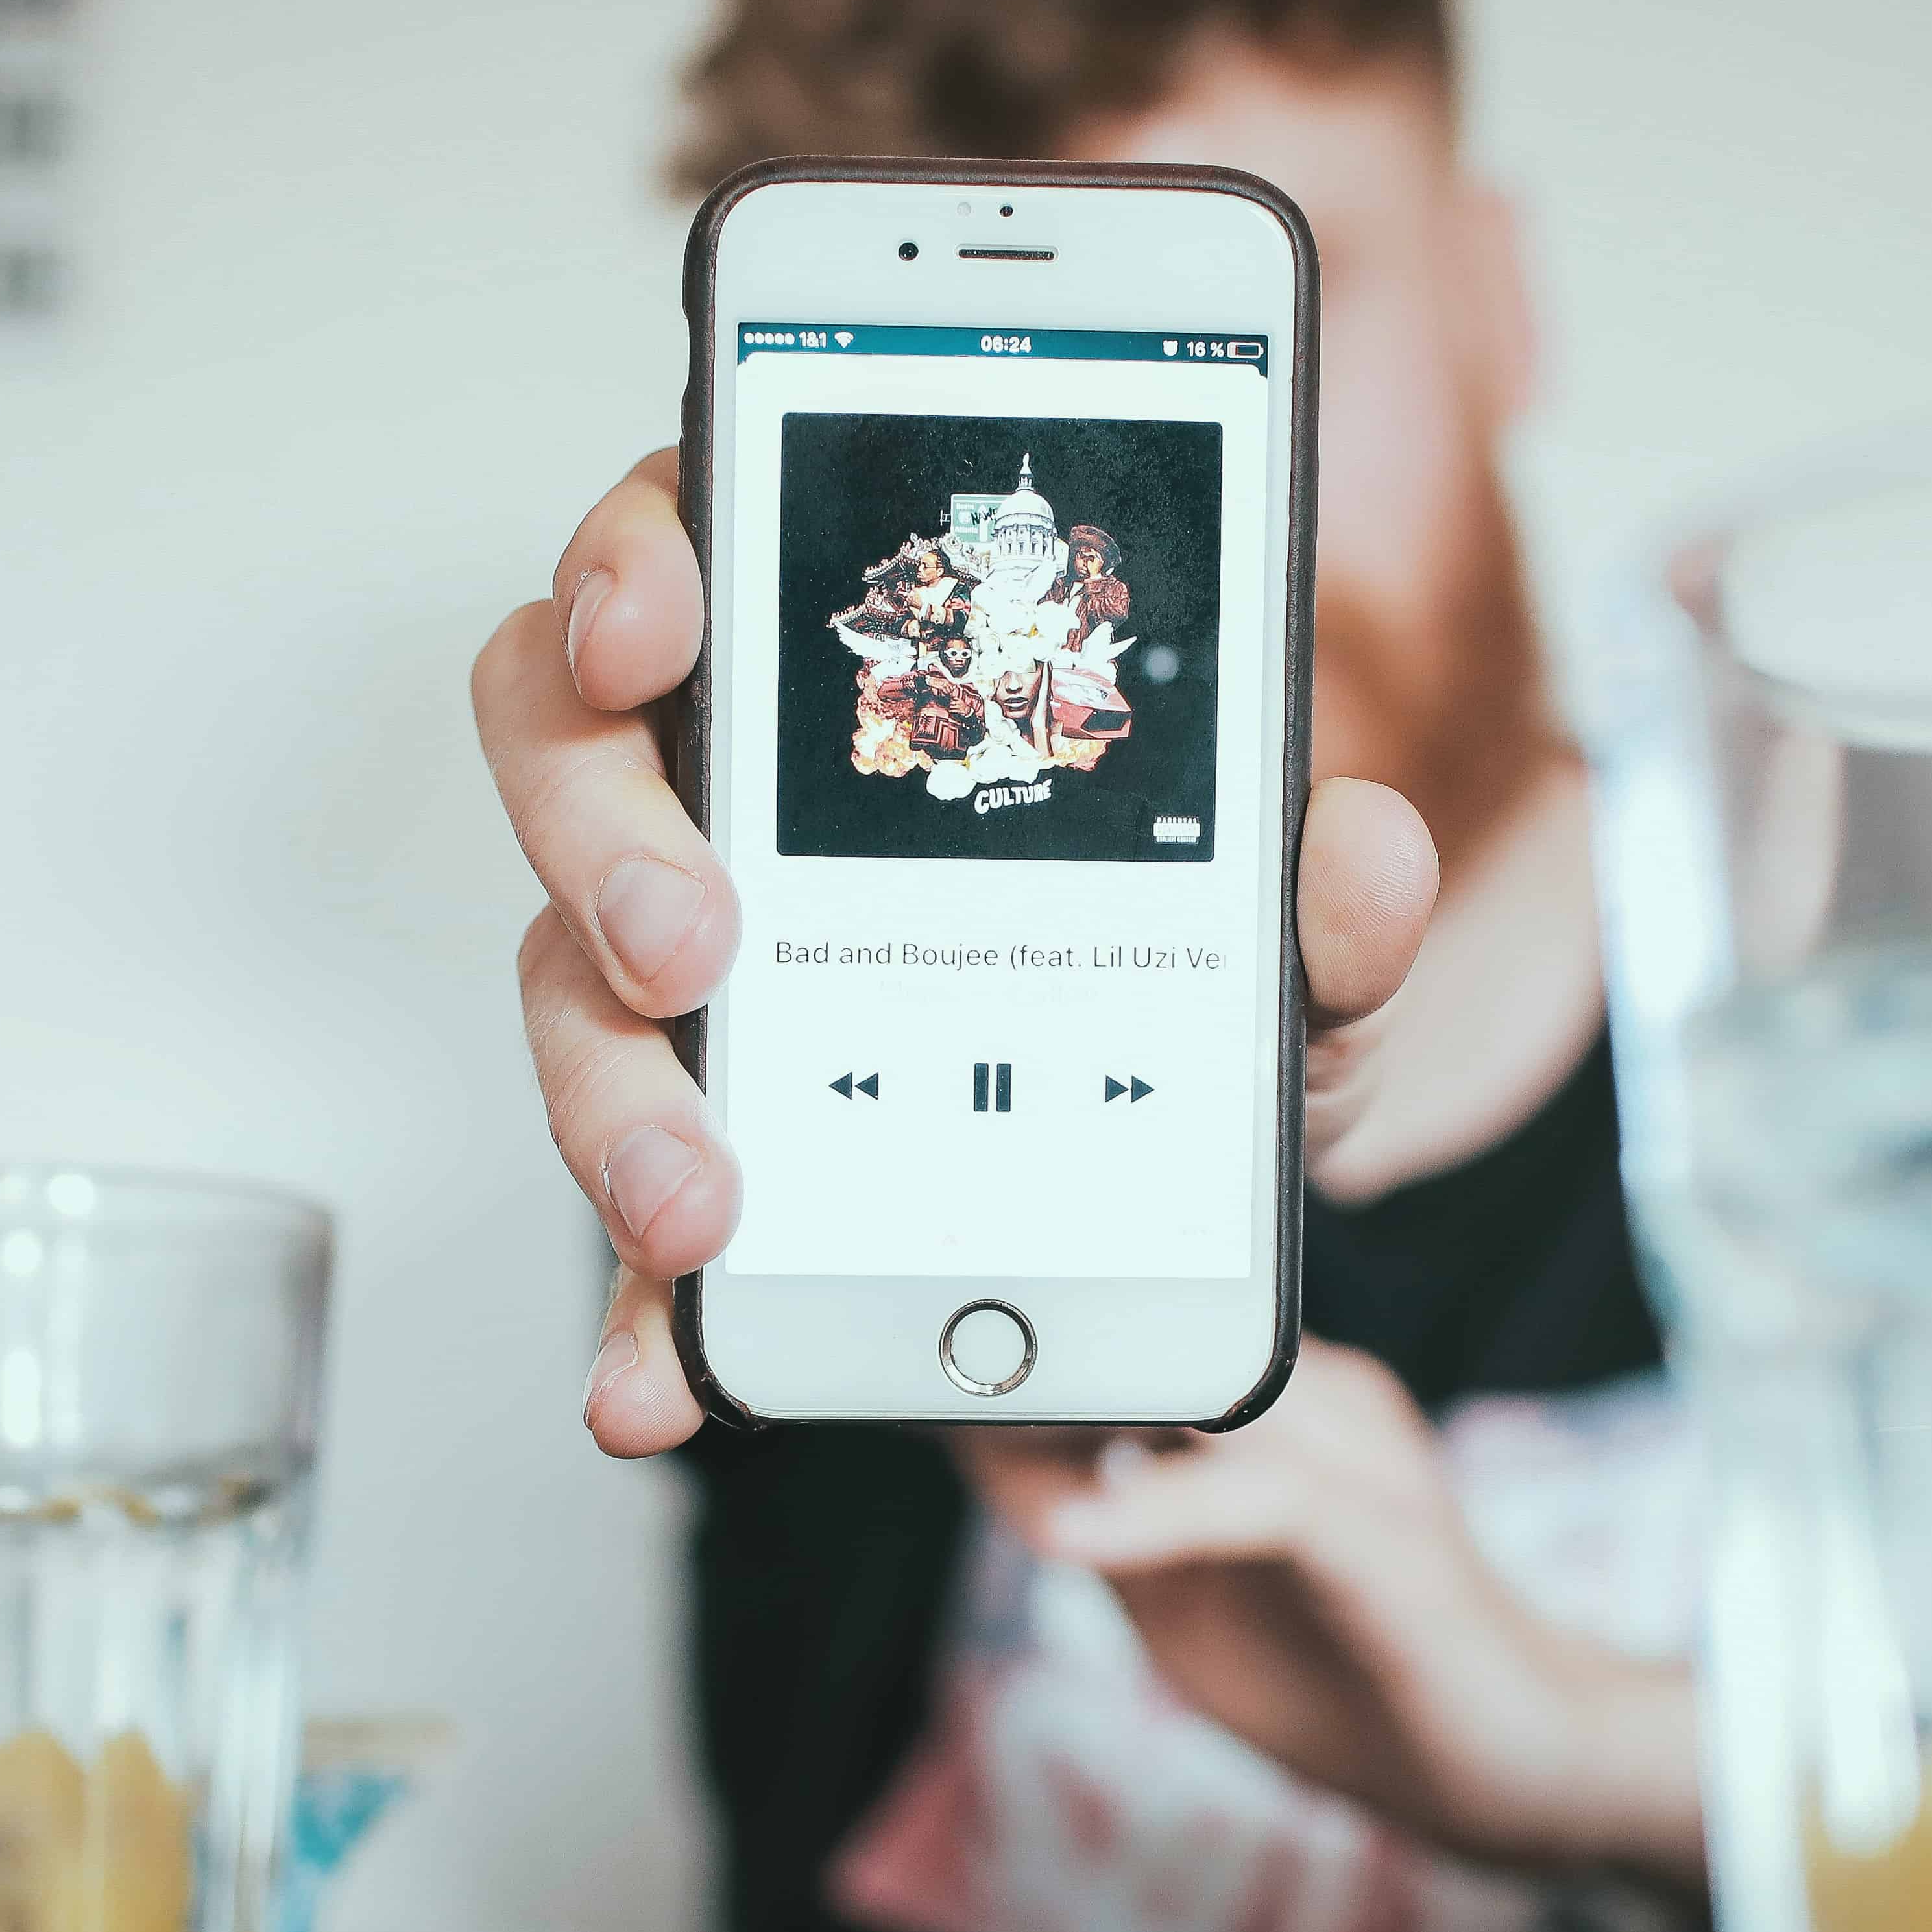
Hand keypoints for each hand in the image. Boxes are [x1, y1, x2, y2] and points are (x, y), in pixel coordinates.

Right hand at [475, 447, 1443, 1455]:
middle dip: (602, 844)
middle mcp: (725, 802)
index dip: (636, 563)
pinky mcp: (697, 1154)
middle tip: (692, 945)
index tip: (656, 622)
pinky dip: (634, 1315)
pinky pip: (626, 1231)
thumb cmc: (1189, 999)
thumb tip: (1365, 850)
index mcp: (847, 679)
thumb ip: (1329, 906)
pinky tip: (658, 1383)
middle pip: (570, 753)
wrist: (1187, 1198)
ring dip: (609, 1095)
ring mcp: (684, 981)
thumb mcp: (1291, 956)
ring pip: (567, 984)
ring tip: (700, 1204)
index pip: (693, 548)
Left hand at [954, 1344, 1702, 1883]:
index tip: (917, 1357)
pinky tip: (1077, 1537)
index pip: (1144, 1330)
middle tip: (921, 1364)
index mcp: (1283, 1403)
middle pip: (1168, 1333)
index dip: (1027, 1343)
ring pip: (1212, 1388)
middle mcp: (1326, 1404)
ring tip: (971, 1420)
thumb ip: (1106, 1531)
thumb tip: (998, 1477)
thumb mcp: (1184, 1605)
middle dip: (1040, 1350)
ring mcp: (1366, 1461)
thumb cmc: (1346, 1678)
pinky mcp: (1389, 1540)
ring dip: (1081, 1409)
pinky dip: (1162, 1512)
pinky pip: (1269, 1499)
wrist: (1509, 1765)